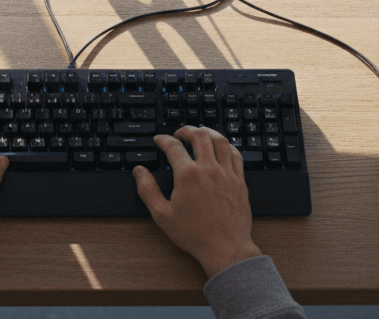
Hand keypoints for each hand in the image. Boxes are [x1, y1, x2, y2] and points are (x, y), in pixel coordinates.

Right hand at [133, 125, 262, 277]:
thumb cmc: (194, 235)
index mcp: (188, 176)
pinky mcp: (240, 182)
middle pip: (199, 135)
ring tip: (200, 134)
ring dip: (208, 132)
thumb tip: (139, 172)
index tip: (159, 140)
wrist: (225, 248)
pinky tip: (222, 148)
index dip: (163, 139)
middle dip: (186, 130)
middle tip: (179, 134)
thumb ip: (148, 190)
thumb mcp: (162, 215)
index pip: (173, 146)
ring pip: (220, 141)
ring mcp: (227, 174)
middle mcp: (208, 169)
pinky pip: (236, 155)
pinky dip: (227, 146)